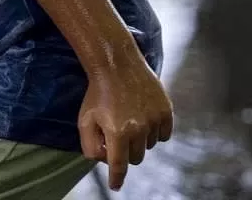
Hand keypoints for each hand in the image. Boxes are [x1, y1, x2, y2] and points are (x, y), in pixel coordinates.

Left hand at [78, 65, 173, 191]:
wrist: (116, 65)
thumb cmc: (97, 94)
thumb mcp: (85, 119)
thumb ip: (90, 145)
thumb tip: (103, 161)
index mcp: (117, 132)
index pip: (119, 165)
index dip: (117, 178)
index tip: (115, 186)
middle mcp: (138, 129)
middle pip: (135, 158)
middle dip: (125, 152)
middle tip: (116, 135)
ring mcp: (155, 120)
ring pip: (150, 146)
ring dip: (140, 140)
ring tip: (128, 120)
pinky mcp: (166, 111)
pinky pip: (164, 135)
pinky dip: (155, 132)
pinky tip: (143, 119)